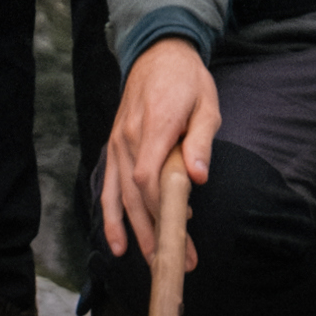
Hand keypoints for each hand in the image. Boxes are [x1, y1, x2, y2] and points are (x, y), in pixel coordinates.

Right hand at [100, 35, 219, 264]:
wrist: (158, 54)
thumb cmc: (187, 81)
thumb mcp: (206, 104)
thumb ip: (201, 141)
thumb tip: (198, 177)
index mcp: (155, 125)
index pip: (149, 177)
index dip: (162, 206)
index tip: (183, 225)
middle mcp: (129, 137)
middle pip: (136, 195)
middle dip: (156, 231)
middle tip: (181, 260)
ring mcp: (117, 143)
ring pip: (121, 197)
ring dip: (136, 232)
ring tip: (153, 262)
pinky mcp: (114, 148)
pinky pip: (108, 187)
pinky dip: (110, 217)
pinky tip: (118, 244)